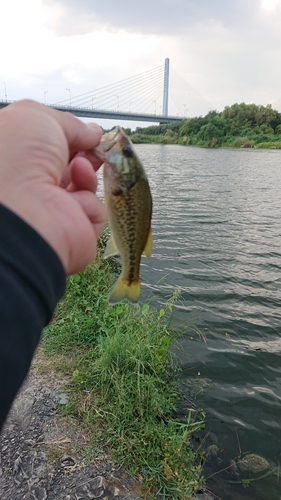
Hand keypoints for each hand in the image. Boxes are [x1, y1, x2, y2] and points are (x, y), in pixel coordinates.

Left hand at [0, 99, 106, 273]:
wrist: (21, 210)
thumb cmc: (16, 160)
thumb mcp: (40, 119)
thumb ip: (70, 123)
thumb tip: (92, 132)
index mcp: (17, 160)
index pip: (50, 147)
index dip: (71, 137)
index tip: (88, 133)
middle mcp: (30, 185)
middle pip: (70, 167)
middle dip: (86, 155)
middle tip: (95, 148)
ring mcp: (51, 210)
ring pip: (84, 188)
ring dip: (86, 174)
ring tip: (80, 169)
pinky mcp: (71, 232)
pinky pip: (93, 213)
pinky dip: (89, 203)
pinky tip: (76, 200)